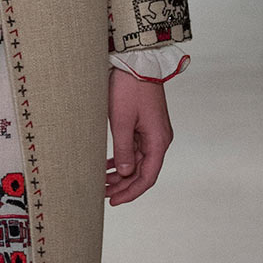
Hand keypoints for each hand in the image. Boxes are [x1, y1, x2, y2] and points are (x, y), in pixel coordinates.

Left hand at [106, 68, 172, 206]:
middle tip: (103, 195)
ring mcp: (153, 132)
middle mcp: (159, 139)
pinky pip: (135, 149)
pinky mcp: (145, 125)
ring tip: (102, 182)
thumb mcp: (121, 121)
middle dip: (124, 186)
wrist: (137, 61)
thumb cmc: (130, 88)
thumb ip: (124, 149)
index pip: (147, 177)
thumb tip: (126, 173)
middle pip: (143, 172)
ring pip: (138, 162)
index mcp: (158, 141)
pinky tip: (109, 166)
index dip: (131, 192)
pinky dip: (123, 159)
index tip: (114, 201)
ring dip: (122, 174)